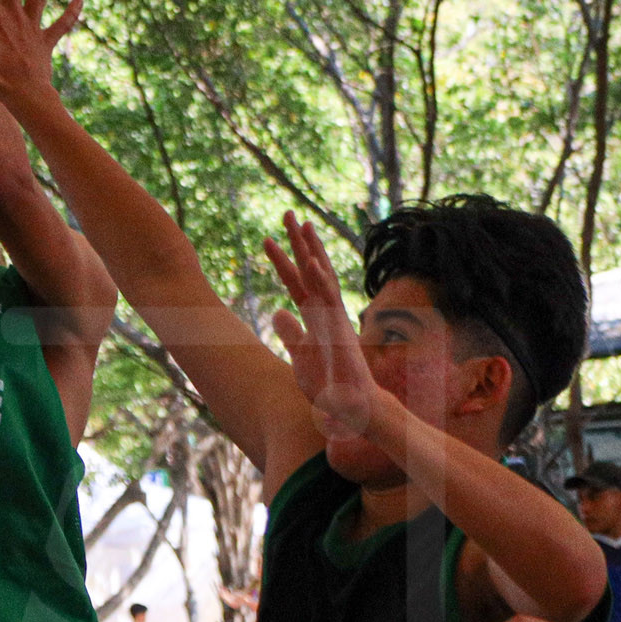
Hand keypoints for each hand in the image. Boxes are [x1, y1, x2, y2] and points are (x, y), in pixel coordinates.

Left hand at [265, 213, 378, 440]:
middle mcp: (326, 311)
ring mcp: (334, 318)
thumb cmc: (329, 385)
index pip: (296, 283)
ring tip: (300, 224)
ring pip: (321, 277)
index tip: (268, 239)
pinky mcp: (339, 329)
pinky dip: (318, 278)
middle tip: (287, 213)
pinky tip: (308, 259)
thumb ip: (291, 333)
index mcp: (316, 317)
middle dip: (298, 242)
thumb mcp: (301, 355)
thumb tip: (277, 312)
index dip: (283, 261)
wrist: (352, 407)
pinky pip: (328, 299)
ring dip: (310, 250)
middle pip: (310, 270)